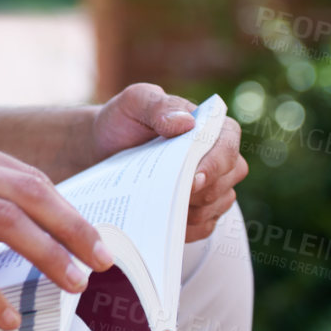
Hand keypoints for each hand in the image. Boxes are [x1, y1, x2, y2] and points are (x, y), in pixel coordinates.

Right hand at [0, 130, 116, 330]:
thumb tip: (11, 211)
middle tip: (103, 261)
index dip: (68, 208)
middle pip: (29, 194)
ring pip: (4, 225)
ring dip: (47, 256)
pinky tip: (3, 317)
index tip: (93, 237)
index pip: (28, 176)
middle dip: (74, 229)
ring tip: (71, 285)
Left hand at [88, 82, 247, 243]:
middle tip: (170, 195)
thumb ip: (158, 105)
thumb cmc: (123, 121)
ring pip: (219, 205)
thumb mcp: (134, 102)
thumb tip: (186, 122)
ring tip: (162, 205)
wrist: (101, 149)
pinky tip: (165, 223)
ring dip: (193, 211)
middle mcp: (218, 156)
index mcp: (211, 126)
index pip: (229, 145)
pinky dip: (187, 228)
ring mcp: (212, 185)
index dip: (216, 164)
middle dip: (202, 191)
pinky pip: (206, 226)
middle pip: (227, 180)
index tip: (193, 179)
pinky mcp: (200, 209)